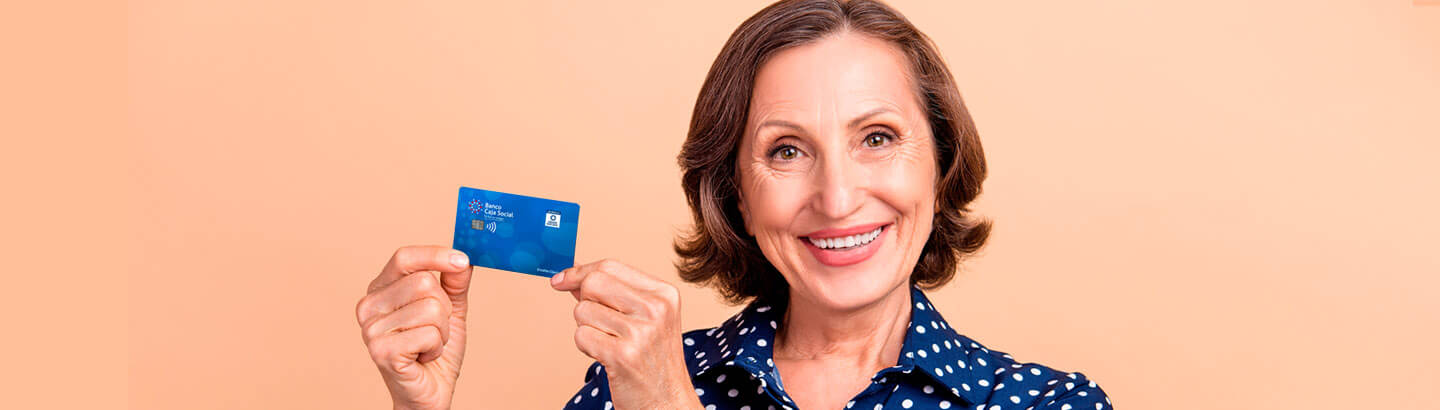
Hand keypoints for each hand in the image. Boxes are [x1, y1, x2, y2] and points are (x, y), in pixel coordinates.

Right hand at [357, 246, 474, 409]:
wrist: (429, 393)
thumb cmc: (435, 350)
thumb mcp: (451, 311)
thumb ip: (455, 284)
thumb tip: (463, 258)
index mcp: (381, 290)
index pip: (404, 258)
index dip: (435, 255)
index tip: (461, 260)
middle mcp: (369, 306)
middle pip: (424, 283)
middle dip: (444, 309)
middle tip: (435, 330)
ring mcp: (371, 329)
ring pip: (431, 309)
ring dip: (442, 332)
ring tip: (428, 346)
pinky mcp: (381, 351)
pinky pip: (429, 334)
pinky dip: (436, 348)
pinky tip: (423, 358)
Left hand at [551, 259, 700, 408]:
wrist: (667, 401)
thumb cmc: (653, 360)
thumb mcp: (645, 319)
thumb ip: (611, 294)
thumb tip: (571, 277)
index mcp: (664, 294)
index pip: (610, 266)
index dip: (579, 272)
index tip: (560, 280)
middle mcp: (656, 309)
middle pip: (593, 283)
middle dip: (584, 302)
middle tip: (599, 323)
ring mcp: (641, 332)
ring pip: (582, 311)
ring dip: (587, 329)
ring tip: (611, 343)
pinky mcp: (623, 356)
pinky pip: (581, 336)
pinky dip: (587, 348)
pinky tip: (607, 357)